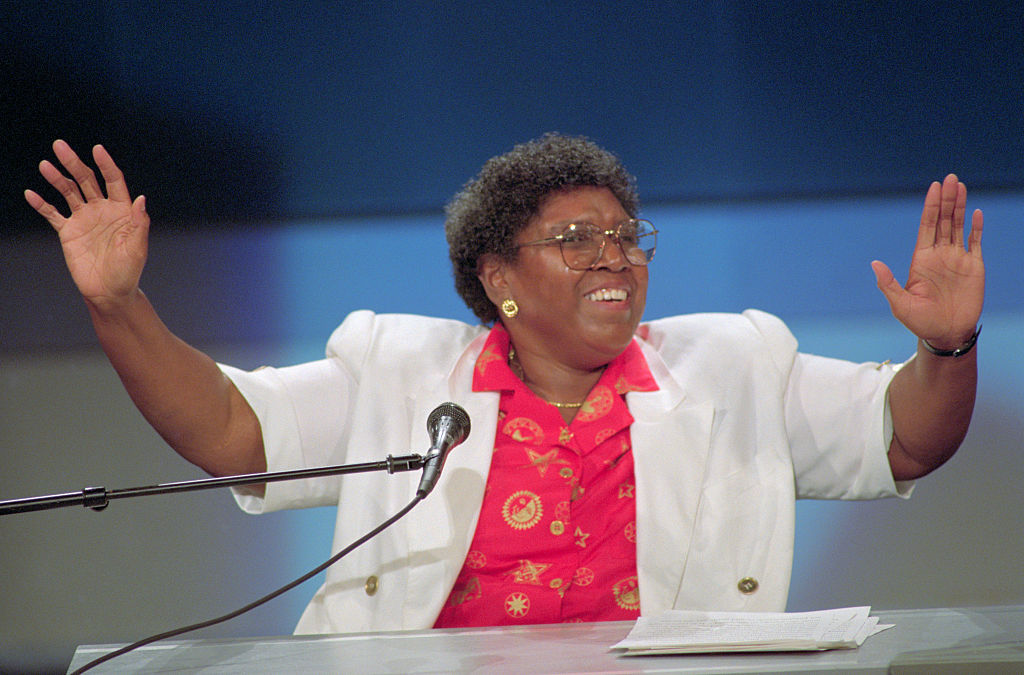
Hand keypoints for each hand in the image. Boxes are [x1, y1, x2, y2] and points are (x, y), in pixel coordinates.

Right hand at [25, 140, 148, 310]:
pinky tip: (31, 193)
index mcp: (121, 210)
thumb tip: (141, 199)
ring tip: (45, 165)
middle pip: (86, 180)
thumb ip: (140, 224)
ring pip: (68, 192)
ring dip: (56, 178)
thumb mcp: (137, 248)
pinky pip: (52, 214)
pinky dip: (41, 204)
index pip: (113, 181)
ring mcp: (84, 219)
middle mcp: (101, 210)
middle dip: (74, 163)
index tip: (97, 149)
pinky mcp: (68, 231)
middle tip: (59, 145)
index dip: (106, 164)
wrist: (109, 292)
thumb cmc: (128, 271)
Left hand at [871, 174, 983, 349]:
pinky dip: (977, 228)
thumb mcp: (900, 304)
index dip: (930, 207)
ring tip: (960, 186)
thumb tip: (874, 263)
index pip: (927, 226)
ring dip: (960, 206)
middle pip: (944, 220)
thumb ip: (888, 283)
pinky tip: (976, 213)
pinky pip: (975, 242)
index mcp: (921, 259)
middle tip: (950, 178)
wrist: (946, 334)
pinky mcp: (974, 267)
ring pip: (959, 226)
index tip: (934, 187)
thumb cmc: (920, 322)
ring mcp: (957, 259)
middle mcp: (939, 255)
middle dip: (946, 199)